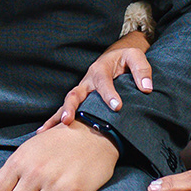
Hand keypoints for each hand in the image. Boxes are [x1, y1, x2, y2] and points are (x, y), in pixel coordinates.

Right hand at [38, 31, 152, 130]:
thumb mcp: (136, 57)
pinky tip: (44, 133)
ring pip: (67, 103)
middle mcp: (87, 81)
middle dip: (71, 107)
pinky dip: (54, 120)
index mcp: (101, 69)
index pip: (103, 81)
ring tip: (47, 131)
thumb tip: (146, 89)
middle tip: (68, 120)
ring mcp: (82, 91)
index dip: (109, 94)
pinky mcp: (80, 100)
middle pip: (75, 93)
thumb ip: (142, 71)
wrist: (116, 58)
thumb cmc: (126, 60)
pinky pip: (66, 110)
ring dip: (58, 116)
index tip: (117, 107)